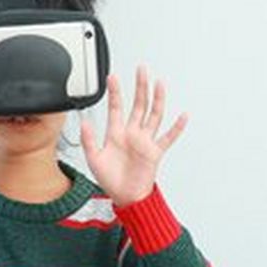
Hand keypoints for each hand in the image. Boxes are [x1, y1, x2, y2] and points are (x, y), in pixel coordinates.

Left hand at [80, 66, 187, 207]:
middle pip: (138, 105)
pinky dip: (176, 127)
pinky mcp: (155, 152)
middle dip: (139, 87)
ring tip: (159, 83)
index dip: (115, 92)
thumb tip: (84, 123)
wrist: (126, 197)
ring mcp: (145, 142)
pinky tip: (182, 116)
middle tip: (141, 70)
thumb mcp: (94, 159)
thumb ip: (89, 140)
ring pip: (153, 115)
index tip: (113, 77)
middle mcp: (132, 134)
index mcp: (116, 134)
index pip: (116, 107)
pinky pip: (168, 137)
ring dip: (157, 99)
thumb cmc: (110, 180)